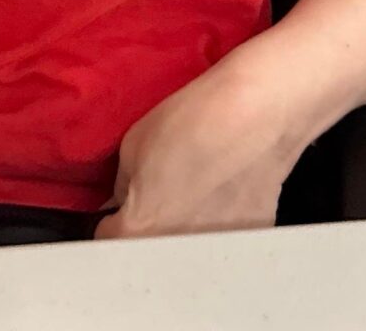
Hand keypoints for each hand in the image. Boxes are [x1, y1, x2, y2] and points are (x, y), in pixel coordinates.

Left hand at [95, 62, 299, 240]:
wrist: (257, 114)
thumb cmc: (193, 123)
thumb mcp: (133, 144)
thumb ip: (123, 184)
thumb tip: (122, 201)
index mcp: (140, 230)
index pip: (109, 238)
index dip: (111, 217)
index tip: (120, 205)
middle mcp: (176, 252)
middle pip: (150, 249)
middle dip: (148, 228)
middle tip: (159, 195)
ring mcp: (216, 252)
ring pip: (187, 248)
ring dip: (184, 229)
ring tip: (197, 193)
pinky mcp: (250, 241)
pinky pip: (222, 240)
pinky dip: (219, 223)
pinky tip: (226, 193)